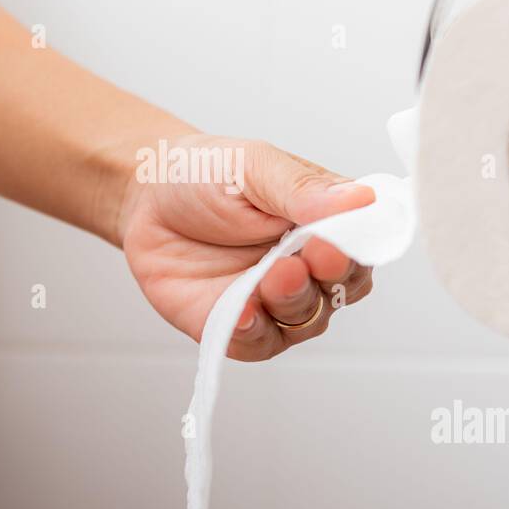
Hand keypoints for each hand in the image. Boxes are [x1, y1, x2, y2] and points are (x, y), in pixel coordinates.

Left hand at [117, 134, 375, 359]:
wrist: (144, 195)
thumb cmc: (206, 173)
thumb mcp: (255, 166)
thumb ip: (304, 189)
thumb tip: (363, 199)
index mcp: (326, 221)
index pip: (364, 245)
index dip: (356, 250)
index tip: (335, 242)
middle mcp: (309, 265)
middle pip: (341, 290)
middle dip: (326, 277)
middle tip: (302, 259)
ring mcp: (275, 299)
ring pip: (306, 319)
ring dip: (292, 302)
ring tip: (271, 277)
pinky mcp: (238, 325)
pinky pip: (258, 342)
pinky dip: (253, 332)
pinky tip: (242, 313)